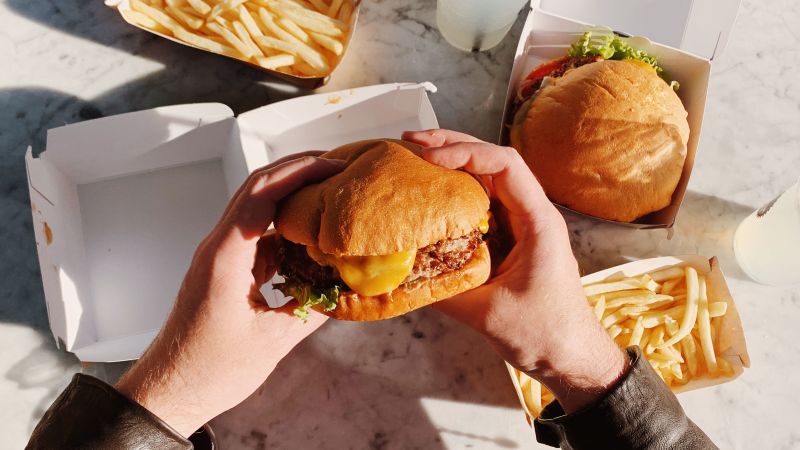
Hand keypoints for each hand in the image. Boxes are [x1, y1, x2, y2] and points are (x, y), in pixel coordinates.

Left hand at [116, 153, 343, 435]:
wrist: (168, 391)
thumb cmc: (209, 371)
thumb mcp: (271, 342)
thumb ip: (312, 310)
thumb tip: (347, 290)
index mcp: (225, 257)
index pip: (262, 192)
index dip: (300, 171)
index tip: (335, 167)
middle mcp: (218, 247)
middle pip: (258, 189)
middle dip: (299, 172)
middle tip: (339, 169)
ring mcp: (219, 256)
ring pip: (257, 210)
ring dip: (293, 199)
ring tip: (332, 200)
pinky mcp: (224, 270)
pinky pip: (256, 237)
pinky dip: (286, 232)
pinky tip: (312, 244)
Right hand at [402, 129, 625, 412]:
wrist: (570, 357)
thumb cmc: (544, 333)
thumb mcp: (488, 314)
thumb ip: (444, 292)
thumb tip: (399, 274)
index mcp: (538, 221)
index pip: (505, 165)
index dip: (466, 153)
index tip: (429, 159)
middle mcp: (531, 214)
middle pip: (494, 163)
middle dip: (453, 146)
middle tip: (411, 142)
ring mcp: (521, 226)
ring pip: (486, 182)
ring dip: (452, 167)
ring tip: (414, 159)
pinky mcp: (510, 241)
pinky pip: (481, 208)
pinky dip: (454, 197)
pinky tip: (428, 198)